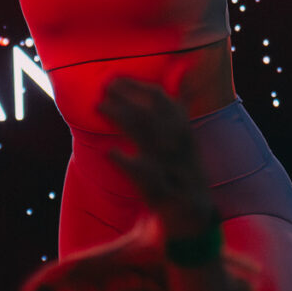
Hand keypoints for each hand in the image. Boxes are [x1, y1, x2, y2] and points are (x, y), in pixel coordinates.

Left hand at [98, 77, 213, 239]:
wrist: (192, 220)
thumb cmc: (182, 174)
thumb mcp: (184, 139)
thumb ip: (179, 105)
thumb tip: (183, 70)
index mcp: (183, 134)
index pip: (164, 101)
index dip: (139, 87)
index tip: (115, 78)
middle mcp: (179, 148)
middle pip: (153, 114)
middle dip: (128, 96)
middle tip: (104, 85)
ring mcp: (171, 169)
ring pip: (147, 137)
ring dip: (123, 117)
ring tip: (99, 105)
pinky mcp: (163, 193)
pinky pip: (147, 174)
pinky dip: (129, 162)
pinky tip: (110, 151)